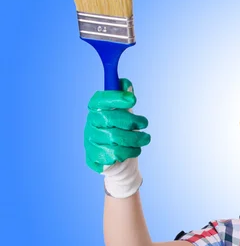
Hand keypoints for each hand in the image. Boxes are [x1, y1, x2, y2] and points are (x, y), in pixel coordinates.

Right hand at [84, 78, 150, 196]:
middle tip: (145, 123)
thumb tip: (125, 84)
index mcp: (96, 111)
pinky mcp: (94, 158)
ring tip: (145, 139)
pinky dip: (129, 152)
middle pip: (109, 119)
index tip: (133, 99)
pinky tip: (133, 150)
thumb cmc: (122, 133)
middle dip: (132, 121)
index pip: (99, 100)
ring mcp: (90, 142)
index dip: (115, 98)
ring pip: (115, 138)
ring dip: (136, 138)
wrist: (120, 161)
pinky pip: (115, 154)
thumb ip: (126, 100)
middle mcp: (90, 125)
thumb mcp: (126, 114)